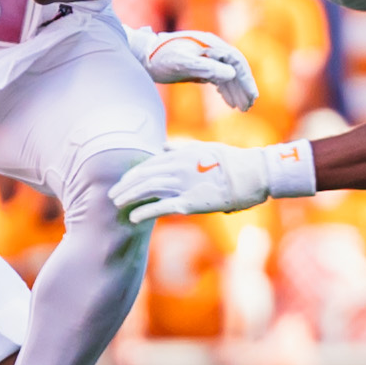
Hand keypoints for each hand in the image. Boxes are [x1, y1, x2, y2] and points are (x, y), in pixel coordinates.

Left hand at [111, 139, 314, 221]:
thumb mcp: (204, 147)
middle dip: (125, 185)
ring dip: (129, 197)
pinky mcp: (190, 202)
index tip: (123, 181)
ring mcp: (183, 184)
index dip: (133, 174)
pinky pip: (160, 207)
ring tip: (117, 204)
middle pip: (143, 176)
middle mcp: (178, 167)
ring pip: (147, 190)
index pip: (149, 163)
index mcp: (181, 154)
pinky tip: (133, 218)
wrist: (254, 174)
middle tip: (112, 195)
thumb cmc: (232, 161)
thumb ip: (181, 148)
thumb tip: (163, 146)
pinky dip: (144, 212)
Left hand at [127, 27, 258, 110]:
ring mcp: (206, 57)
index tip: (252, 96)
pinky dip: (225, 90)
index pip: (236, 61)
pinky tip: (228, 102)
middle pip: (234, 69)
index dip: (246, 79)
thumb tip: (233, 74)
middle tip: (248, 107)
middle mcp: (211, 49)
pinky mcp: (199, 66)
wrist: (142, 57)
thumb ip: (207, 67)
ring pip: (227, 75)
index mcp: (211, 44)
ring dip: (236, 91)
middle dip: (243, 88)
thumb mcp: (182, 64)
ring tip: (242, 108)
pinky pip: (218, 78)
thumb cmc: (160, 59)